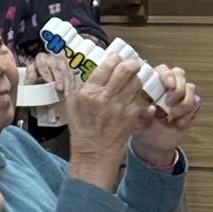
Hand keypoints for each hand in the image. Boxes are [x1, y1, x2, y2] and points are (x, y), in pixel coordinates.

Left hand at [25, 51, 76, 91]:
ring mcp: (63, 62)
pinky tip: (72, 93)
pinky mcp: (70, 69)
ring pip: (66, 71)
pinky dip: (72, 85)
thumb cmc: (38, 73)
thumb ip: (30, 76)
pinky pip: (72, 77)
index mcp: (41, 58)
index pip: (42, 62)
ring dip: (67, 83)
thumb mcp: (32, 73)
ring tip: (67, 94)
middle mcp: (53, 58)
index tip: (48, 80)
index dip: (46, 71)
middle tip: (59, 88)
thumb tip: (28, 83)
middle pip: (57, 66)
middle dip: (59, 78)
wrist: (47, 72)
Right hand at [64, 54, 153, 189]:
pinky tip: (134, 96)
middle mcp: (106, 96)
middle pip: (126, 69)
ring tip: (133, 80)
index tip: (116, 58)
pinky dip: (138, 95)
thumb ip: (76, 86)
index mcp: (89, 92)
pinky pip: (140, 97)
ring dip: (136, 78)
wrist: (95, 153)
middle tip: (132, 64)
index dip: (114, 59)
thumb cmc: (82, 130)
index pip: (106, 66)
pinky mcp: (132, 114)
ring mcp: (121, 105)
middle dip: (131, 63)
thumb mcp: (71, 105)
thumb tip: (80, 70)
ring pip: (136, 81)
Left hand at [130, 65, 198, 168]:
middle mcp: (168, 87)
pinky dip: (188, 114)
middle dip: (177, 88)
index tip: (167, 85)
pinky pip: (196, 104)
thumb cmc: (141, 126)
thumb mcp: (135, 118)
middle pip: (180, 74)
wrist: (151, 144)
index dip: (167, 74)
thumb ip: (140, 110)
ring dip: (183, 102)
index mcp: (153, 84)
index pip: (163, 69)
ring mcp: (181, 96)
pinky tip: (178, 123)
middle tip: (169, 102)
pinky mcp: (190, 108)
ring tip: (172, 115)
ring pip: (190, 88)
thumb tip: (152, 108)